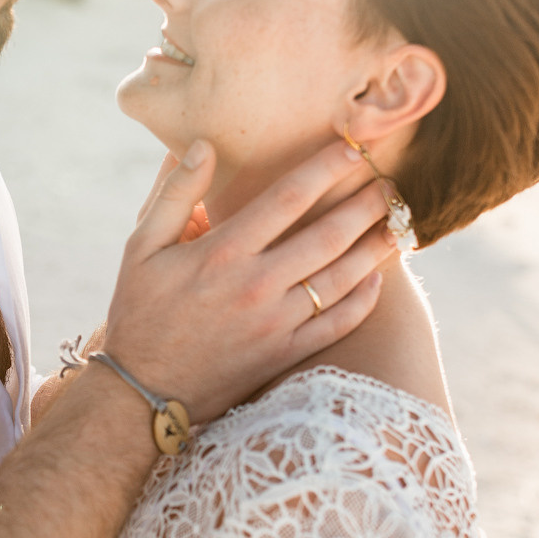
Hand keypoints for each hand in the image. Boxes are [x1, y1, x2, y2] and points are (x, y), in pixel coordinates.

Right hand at [104, 137, 390, 422]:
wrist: (143, 392)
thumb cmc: (140, 312)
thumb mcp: (141, 247)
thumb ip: (174, 193)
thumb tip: (203, 145)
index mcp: (222, 252)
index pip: (288, 198)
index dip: (325, 169)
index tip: (352, 149)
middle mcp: (255, 286)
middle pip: (328, 235)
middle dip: (365, 205)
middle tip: (391, 184)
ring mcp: (275, 324)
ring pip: (342, 278)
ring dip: (375, 247)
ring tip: (398, 224)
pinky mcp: (284, 354)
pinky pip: (337, 324)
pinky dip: (363, 300)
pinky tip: (377, 279)